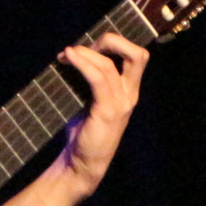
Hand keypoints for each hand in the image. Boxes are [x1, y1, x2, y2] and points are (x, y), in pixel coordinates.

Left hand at [52, 32, 149, 194]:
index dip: (114, 44)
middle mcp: (129, 95)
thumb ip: (94, 83)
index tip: (87, 49)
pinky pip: (98, 78)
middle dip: (111, 41)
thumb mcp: (92, 103)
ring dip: (86, 53)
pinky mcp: (107, 111)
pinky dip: (82, 63)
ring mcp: (121, 104)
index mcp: (128, 92)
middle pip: (138, 55)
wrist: (81, 164)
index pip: (136, 57)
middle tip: (87, 47)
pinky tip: (68, 58)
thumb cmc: (84, 134)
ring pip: (110, 64)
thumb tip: (74, 56)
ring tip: (67, 54)